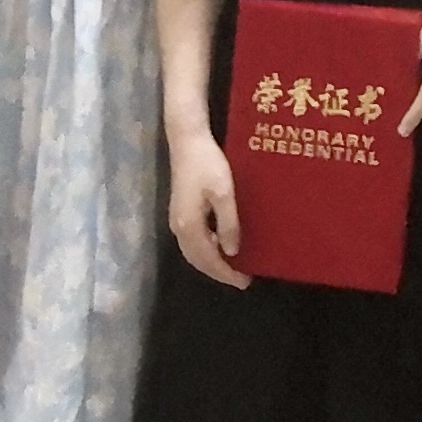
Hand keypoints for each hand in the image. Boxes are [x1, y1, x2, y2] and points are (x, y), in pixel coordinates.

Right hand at [170, 128, 248, 288]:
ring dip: (211, 261)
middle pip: (197, 259)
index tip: (244, 282)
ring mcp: (177, 219)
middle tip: (241, 278)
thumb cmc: (208, 164)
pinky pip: (193, 240)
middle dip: (218, 271)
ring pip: (193, 251)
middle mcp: (178, 227)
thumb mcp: (223, 193)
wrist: (187, 140)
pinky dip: (206, 249)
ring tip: (233, 265)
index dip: (225, 273)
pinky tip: (220, 244)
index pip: (207, 259)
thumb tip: (232, 252)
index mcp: (188, 226)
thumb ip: (228, 223)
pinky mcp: (180, 210)